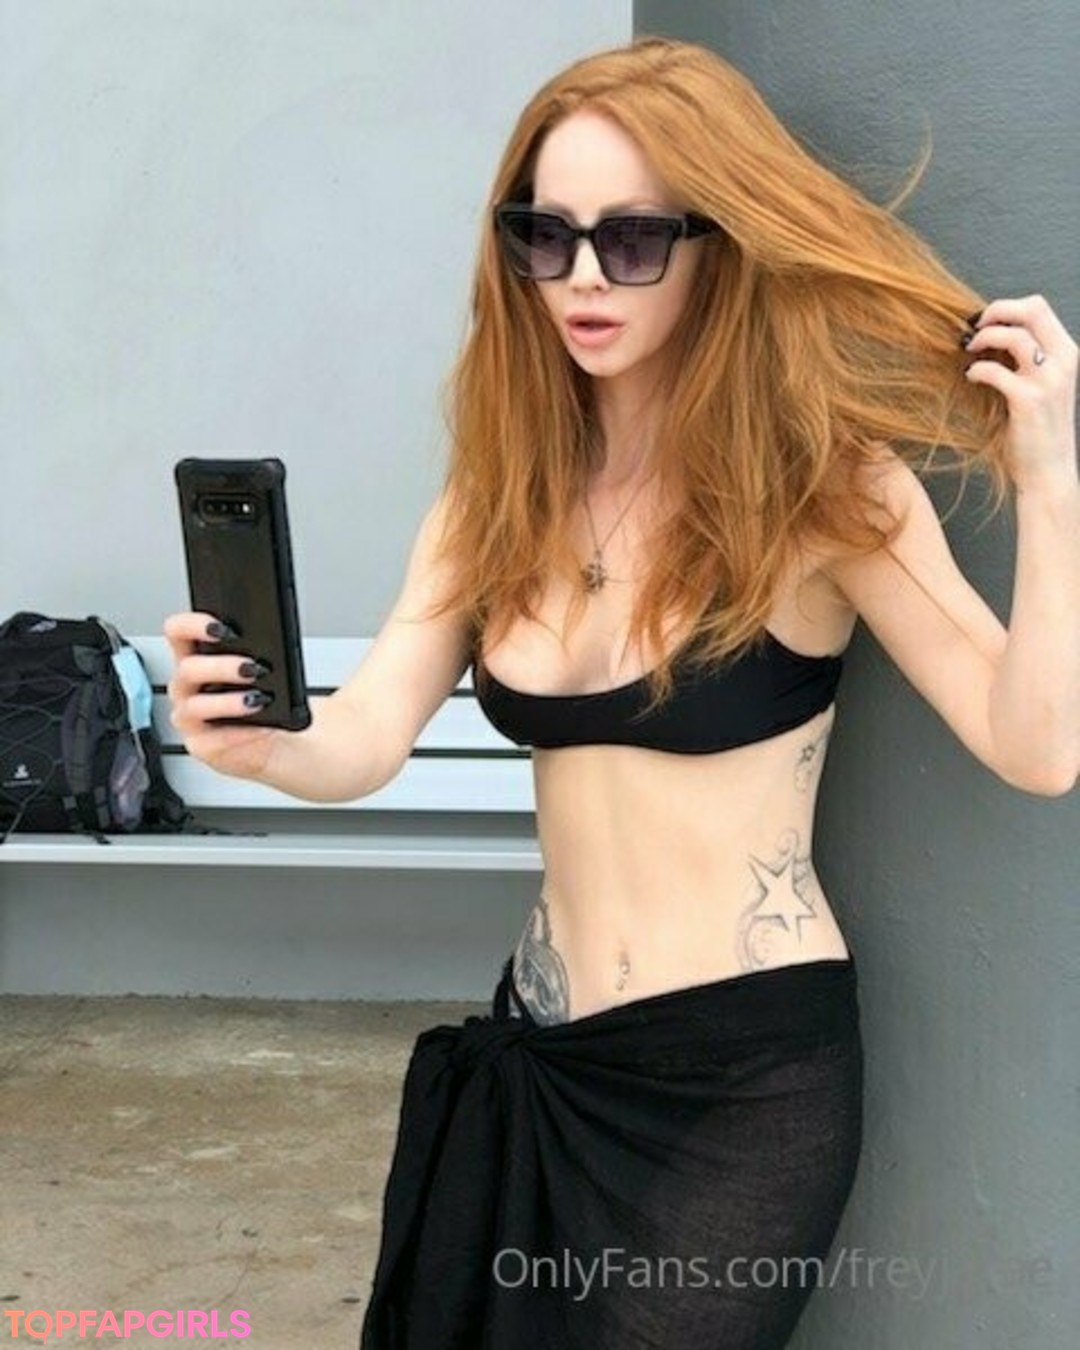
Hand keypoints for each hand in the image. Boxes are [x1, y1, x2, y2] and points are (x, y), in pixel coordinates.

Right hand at [163, 611, 283, 781]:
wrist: (278, 740)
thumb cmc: (266, 699)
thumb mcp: (262, 670)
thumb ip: (257, 652)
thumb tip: (271, 641)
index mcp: (195, 659)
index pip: (178, 632)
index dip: (192, 625)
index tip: (220, 628)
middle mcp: (187, 687)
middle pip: (187, 668)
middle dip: (221, 666)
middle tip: (251, 668)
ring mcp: (189, 717)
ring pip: (196, 706)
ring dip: (229, 702)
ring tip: (258, 700)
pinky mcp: (201, 745)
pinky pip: (213, 739)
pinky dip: (241, 733)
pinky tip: (261, 727)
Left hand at [963, 294, 1077, 491]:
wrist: (1048, 470)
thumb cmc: (1038, 430)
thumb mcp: (1040, 385)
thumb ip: (1024, 359)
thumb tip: (989, 335)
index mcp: (1067, 354)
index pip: (1039, 307)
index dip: (1007, 307)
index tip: (985, 320)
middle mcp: (1063, 362)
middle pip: (1032, 310)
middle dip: (996, 311)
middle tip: (973, 327)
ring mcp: (1048, 381)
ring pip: (1014, 336)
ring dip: (984, 338)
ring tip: (969, 351)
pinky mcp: (1029, 400)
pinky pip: (996, 371)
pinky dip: (977, 369)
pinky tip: (970, 377)